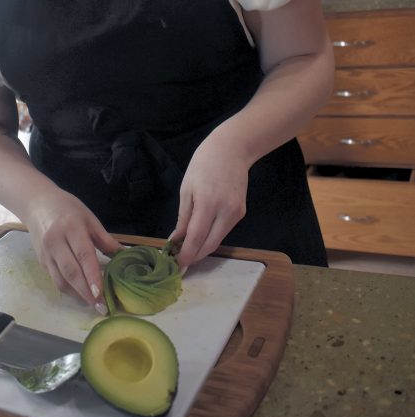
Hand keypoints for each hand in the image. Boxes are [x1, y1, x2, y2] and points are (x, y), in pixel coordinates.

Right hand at [25, 187, 122, 311]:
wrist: (37, 204)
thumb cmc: (67, 208)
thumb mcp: (89, 218)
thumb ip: (105, 239)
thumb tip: (124, 255)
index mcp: (71, 228)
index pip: (84, 256)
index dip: (93, 276)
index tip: (102, 293)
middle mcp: (56, 243)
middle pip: (71, 272)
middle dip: (86, 293)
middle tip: (101, 307)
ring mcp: (46, 254)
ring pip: (61, 281)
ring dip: (77, 295)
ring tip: (93, 304)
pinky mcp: (41, 262)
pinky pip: (55, 279)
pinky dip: (69, 289)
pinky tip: (81, 294)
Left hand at [169, 130, 249, 270]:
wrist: (232, 150)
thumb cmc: (203, 164)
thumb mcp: (187, 188)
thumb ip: (184, 217)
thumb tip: (176, 240)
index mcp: (208, 203)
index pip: (196, 238)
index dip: (186, 255)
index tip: (176, 266)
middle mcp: (226, 212)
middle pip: (210, 245)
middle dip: (194, 257)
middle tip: (180, 263)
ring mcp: (236, 213)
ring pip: (218, 239)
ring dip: (202, 248)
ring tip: (186, 251)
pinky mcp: (241, 213)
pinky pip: (224, 230)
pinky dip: (211, 237)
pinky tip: (200, 237)